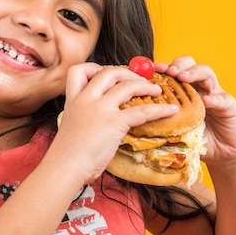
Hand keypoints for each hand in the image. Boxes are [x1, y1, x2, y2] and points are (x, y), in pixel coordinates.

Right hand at [53, 63, 178, 182]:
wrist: (65, 167)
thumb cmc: (66, 155)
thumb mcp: (70, 127)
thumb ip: (83, 118)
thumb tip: (98, 123)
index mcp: (73, 100)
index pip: (78, 71)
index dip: (95, 68)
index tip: (106, 73)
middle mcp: (86, 99)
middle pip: (108, 72)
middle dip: (127, 73)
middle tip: (138, 80)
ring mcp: (100, 109)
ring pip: (127, 85)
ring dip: (145, 85)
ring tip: (156, 91)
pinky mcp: (114, 123)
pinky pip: (142, 112)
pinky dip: (159, 110)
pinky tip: (170, 111)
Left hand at [155, 56, 235, 164]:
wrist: (220, 153)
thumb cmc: (194, 138)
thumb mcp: (173, 126)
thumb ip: (160, 118)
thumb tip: (136, 116)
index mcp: (183, 89)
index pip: (174, 70)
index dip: (164, 67)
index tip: (154, 69)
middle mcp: (199, 87)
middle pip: (190, 65)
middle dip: (179, 65)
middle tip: (170, 71)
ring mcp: (215, 94)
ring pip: (207, 74)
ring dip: (194, 73)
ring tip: (184, 77)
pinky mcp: (230, 106)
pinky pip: (223, 99)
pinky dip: (214, 98)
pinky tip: (206, 101)